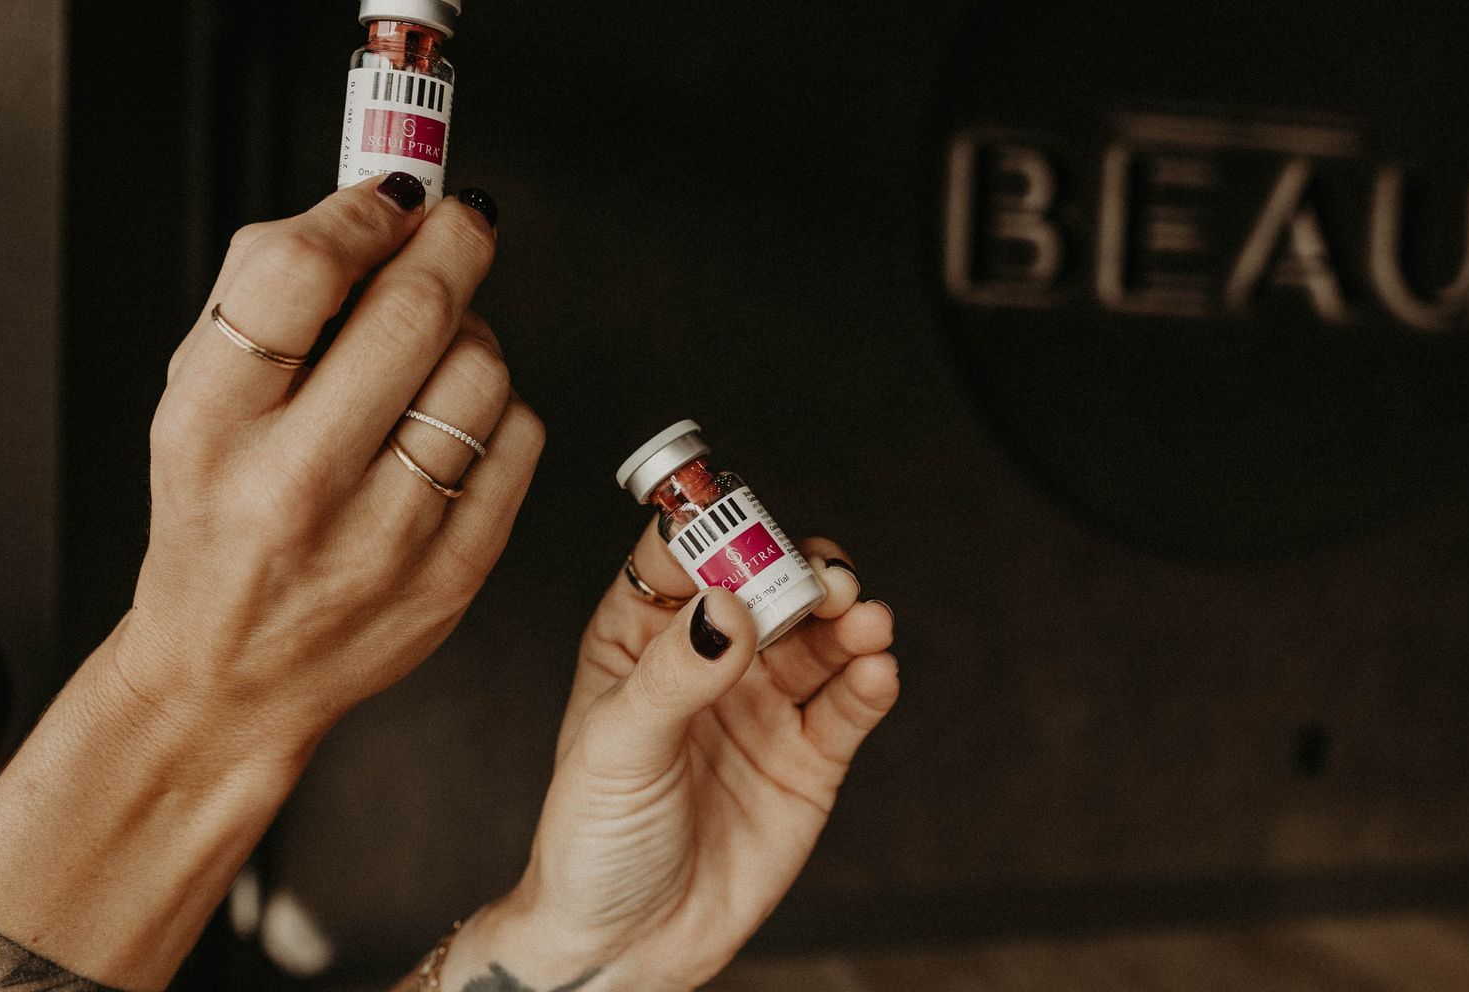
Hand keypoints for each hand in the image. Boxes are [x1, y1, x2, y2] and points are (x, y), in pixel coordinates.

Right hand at [0, 176, 545, 987]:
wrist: (232, 669)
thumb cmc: (220, 508)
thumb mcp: (196, 398)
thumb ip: (270, 293)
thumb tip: (379, 201)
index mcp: (210, 425)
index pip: (298, 276)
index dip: (361, 212)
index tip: (390, 195)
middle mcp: (294, 483)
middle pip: (412, 312)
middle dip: (453, 242)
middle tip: (459, 222)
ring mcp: (383, 536)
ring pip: (481, 370)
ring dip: (474, 330)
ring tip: (440, 342)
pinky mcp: (453, 572)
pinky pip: (519, 436)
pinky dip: (500, 405)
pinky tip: (456, 417)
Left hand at [441, 525, 898, 990]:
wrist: (628, 946)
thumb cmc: (593, 843)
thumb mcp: (614, 749)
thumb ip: (673, 675)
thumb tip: (727, 606)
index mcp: (641, 637)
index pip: (684, 556)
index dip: (717, 528)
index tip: (749, 522)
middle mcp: (711, 659)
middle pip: (767, 586)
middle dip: (801, 572)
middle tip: (824, 578)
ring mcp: (764, 706)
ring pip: (818, 639)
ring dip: (848, 621)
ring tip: (865, 620)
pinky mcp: (809, 758)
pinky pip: (848, 707)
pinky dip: (869, 683)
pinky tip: (875, 672)